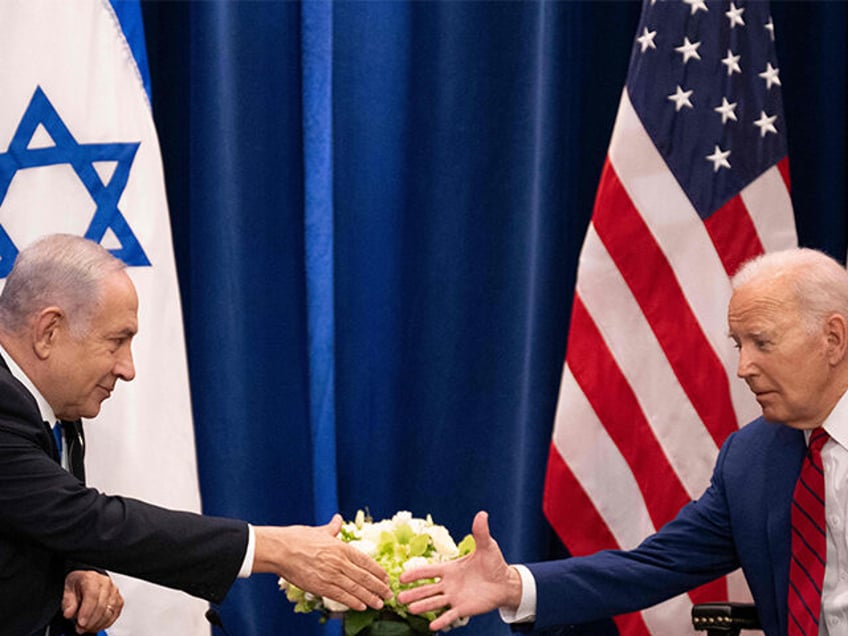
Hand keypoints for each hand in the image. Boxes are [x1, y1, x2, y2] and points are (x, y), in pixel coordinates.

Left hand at [62, 570, 123, 633]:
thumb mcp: (68, 591)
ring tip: (86, 628)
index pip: (93, 595)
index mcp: (91, 578)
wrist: (87, 581)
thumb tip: (69, 613)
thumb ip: (68, 602)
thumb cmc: (78, 585)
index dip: (87, 611)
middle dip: (91, 621)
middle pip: (102, 606)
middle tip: (80, 628)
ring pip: (109, 612)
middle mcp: (106, 584)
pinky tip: (95, 626)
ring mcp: (114, 592)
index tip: (81, 622)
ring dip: (97, 624)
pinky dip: (105, 624)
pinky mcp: (119, 601)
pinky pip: (114, 615)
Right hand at [253, 514, 390, 610]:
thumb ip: (332, 528)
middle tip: (389, 594)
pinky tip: (362, 606)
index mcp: (341, 547)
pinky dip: (353, 602)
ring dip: (370, 597)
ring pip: (356, 589)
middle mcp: (340, 562)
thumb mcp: (319, 531)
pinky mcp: (321, 586)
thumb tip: (338, 519)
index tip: (386, 577)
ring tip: (380, 603)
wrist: (280, 550)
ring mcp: (331, 575)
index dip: (378, 570)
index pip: (365, 561)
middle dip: (379, 587)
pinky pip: (341, 596)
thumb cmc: (298, 539)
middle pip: (364, 577)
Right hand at [397, 511, 522, 630]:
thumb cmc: (493, 563)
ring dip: (422, 606)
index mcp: (450, 568)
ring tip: (410, 609)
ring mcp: (454, 597)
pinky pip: (450, 616)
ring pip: (434, 602)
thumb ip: (481, 532)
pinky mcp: (463, 609)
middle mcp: (448, 584)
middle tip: (398, 597)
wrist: (505, 583)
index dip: (415, 574)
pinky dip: (441, 621)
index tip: (402, 577)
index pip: (429, 571)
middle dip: (413, 592)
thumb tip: (482, 514)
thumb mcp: (487, 546)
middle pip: (427, 589)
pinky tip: (432, 626)